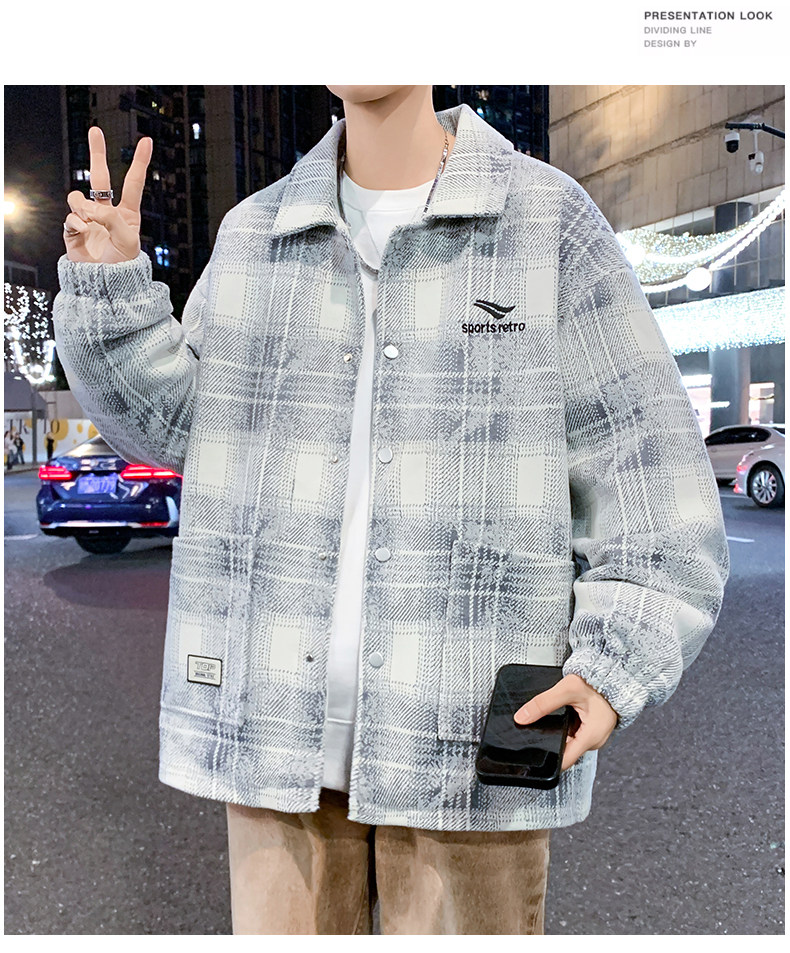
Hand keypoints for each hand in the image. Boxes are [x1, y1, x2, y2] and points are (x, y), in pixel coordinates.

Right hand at [63, 127, 152, 262]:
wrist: (104, 286)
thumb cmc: (122, 268)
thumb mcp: (128, 243)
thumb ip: (113, 219)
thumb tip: (92, 207)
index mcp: (127, 215)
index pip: (133, 184)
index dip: (139, 163)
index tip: (145, 141)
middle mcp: (107, 213)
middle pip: (101, 177)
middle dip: (97, 153)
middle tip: (95, 131)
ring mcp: (88, 219)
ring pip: (79, 196)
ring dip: (85, 206)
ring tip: (92, 224)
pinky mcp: (73, 228)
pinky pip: (71, 215)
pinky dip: (77, 222)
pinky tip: (84, 232)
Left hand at [514, 673, 617, 770]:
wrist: (611, 676)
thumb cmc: (597, 683)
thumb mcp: (567, 689)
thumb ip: (543, 703)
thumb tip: (522, 717)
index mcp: (591, 737)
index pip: (565, 760)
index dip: (548, 759)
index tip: (534, 754)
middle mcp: (594, 741)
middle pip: (565, 751)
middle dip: (551, 742)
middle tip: (542, 728)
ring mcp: (594, 737)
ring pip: (569, 743)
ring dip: (560, 734)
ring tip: (555, 720)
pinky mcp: (592, 731)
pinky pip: (575, 735)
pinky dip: (567, 728)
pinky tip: (564, 717)